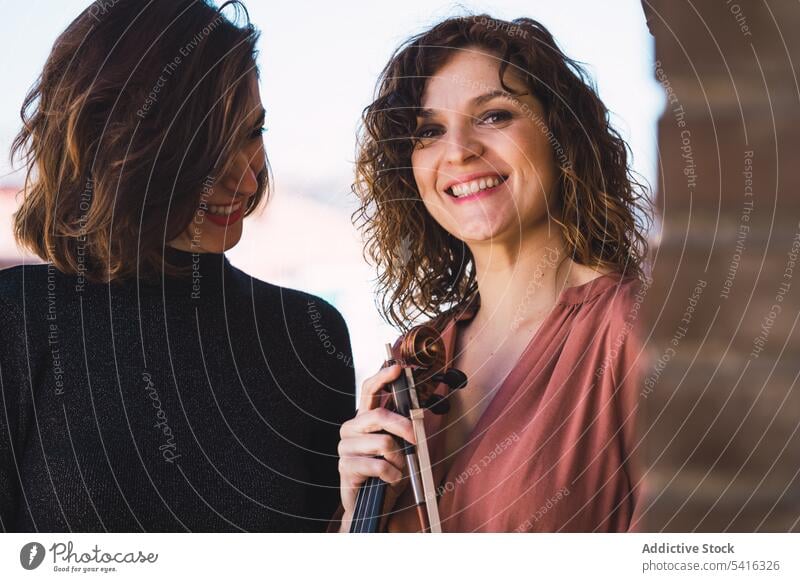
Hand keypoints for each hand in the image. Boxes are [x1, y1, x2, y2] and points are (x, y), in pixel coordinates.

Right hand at [337, 364, 415, 531]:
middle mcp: (351, 428)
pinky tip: (390, 480)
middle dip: (404, 427)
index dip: (383, 377)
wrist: (372, 506)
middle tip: (417, 440)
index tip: (398, 368)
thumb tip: (420, 411)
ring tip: (397, 468)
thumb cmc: (387, 472)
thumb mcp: (400, 447)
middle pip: (379, 416)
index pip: (369, 391)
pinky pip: (378, 465)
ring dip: (399, 459)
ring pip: (383, 442)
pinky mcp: (345, 467)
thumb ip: (405, 427)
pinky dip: (392, 475)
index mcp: (364, 419)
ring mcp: (345, 447)